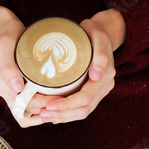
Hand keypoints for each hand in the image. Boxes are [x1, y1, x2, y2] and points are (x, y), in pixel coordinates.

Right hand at [0, 6, 62, 126]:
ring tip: (57, 108)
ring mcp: (7, 92)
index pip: (21, 100)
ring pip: (24, 113)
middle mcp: (1, 88)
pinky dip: (35, 115)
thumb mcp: (6, 44)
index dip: (41, 103)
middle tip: (62, 102)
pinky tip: (48, 111)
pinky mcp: (13, 92)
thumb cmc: (9, 34)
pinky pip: (23, 112)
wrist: (6, 30)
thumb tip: (16, 88)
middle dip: (44, 108)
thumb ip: (8, 66)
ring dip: (41, 113)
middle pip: (24, 108)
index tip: (58, 98)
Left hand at [39, 9, 124, 124]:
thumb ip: (99, 53)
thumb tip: (96, 75)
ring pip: (83, 112)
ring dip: (63, 117)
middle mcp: (105, 85)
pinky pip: (82, 108)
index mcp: (105, 75)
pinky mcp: (94, 92)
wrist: (103, 32)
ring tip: (45, 116)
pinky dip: (68, 114)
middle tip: (43, 114)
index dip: (67, 105)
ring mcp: (100, 90)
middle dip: (62, 114)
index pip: (86, 97)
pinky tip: (55, 116)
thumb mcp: (97, 35)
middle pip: (84, 109)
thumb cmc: (94, 31)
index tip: (49, 106)